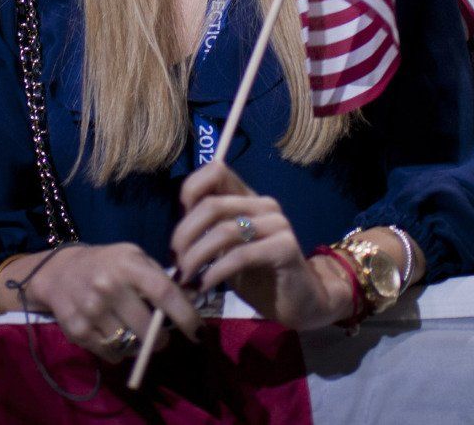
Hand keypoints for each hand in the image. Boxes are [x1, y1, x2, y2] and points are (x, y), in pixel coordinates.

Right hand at [15, 242, 200, 362]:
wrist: (59, 272)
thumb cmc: (106, 264)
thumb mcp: (133, 256)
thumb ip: (159, 276)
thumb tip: (191, 299)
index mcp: (128, 265)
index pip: (164, 293)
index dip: (185, 315)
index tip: (198, 332)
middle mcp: (109, 287)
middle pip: (148, 328)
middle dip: (160, 339)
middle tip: (159, 336)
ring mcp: (92, 311)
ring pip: (130, 344)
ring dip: (137, 344)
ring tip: (130, 330)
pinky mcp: (78, 331)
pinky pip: (112, 354)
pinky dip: (118, 350)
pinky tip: (112, 333)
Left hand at [169, 162, 354, 329]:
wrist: (299, 303)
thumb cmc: (258, 276)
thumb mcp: (226, 252)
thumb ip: (207, 234)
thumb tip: (174, 238)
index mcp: (246, 198)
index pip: (215, 171)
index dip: (190, 191)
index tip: (178, 228)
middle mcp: (262, 204)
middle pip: (212, 204)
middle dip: (185, 235)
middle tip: (176, 264)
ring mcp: (276, 223)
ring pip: (224, 230)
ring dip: (196, 256)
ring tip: (186, 278)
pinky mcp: (285, 247)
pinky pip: (241, 255)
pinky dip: (215, 272)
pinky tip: (204, 287)